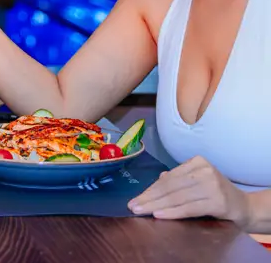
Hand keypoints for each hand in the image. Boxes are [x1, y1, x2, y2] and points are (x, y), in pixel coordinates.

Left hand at [128, 155, 250, 226]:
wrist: (244, 206)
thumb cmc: (215, 193)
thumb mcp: (196, 182)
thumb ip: (178, 180)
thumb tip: (158, 179)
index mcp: (197, 162)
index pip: (168, 178)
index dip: (150, 190)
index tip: (135, 199)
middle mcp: (204, 170)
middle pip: (170, 187)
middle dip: (149, 198)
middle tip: (133, 207)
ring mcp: (212, 185)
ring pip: (177, 197)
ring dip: (157, 206)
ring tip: (142, 211)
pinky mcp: (218, 201)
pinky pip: (189, 208)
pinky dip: (173, 212)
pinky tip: (159, 215)